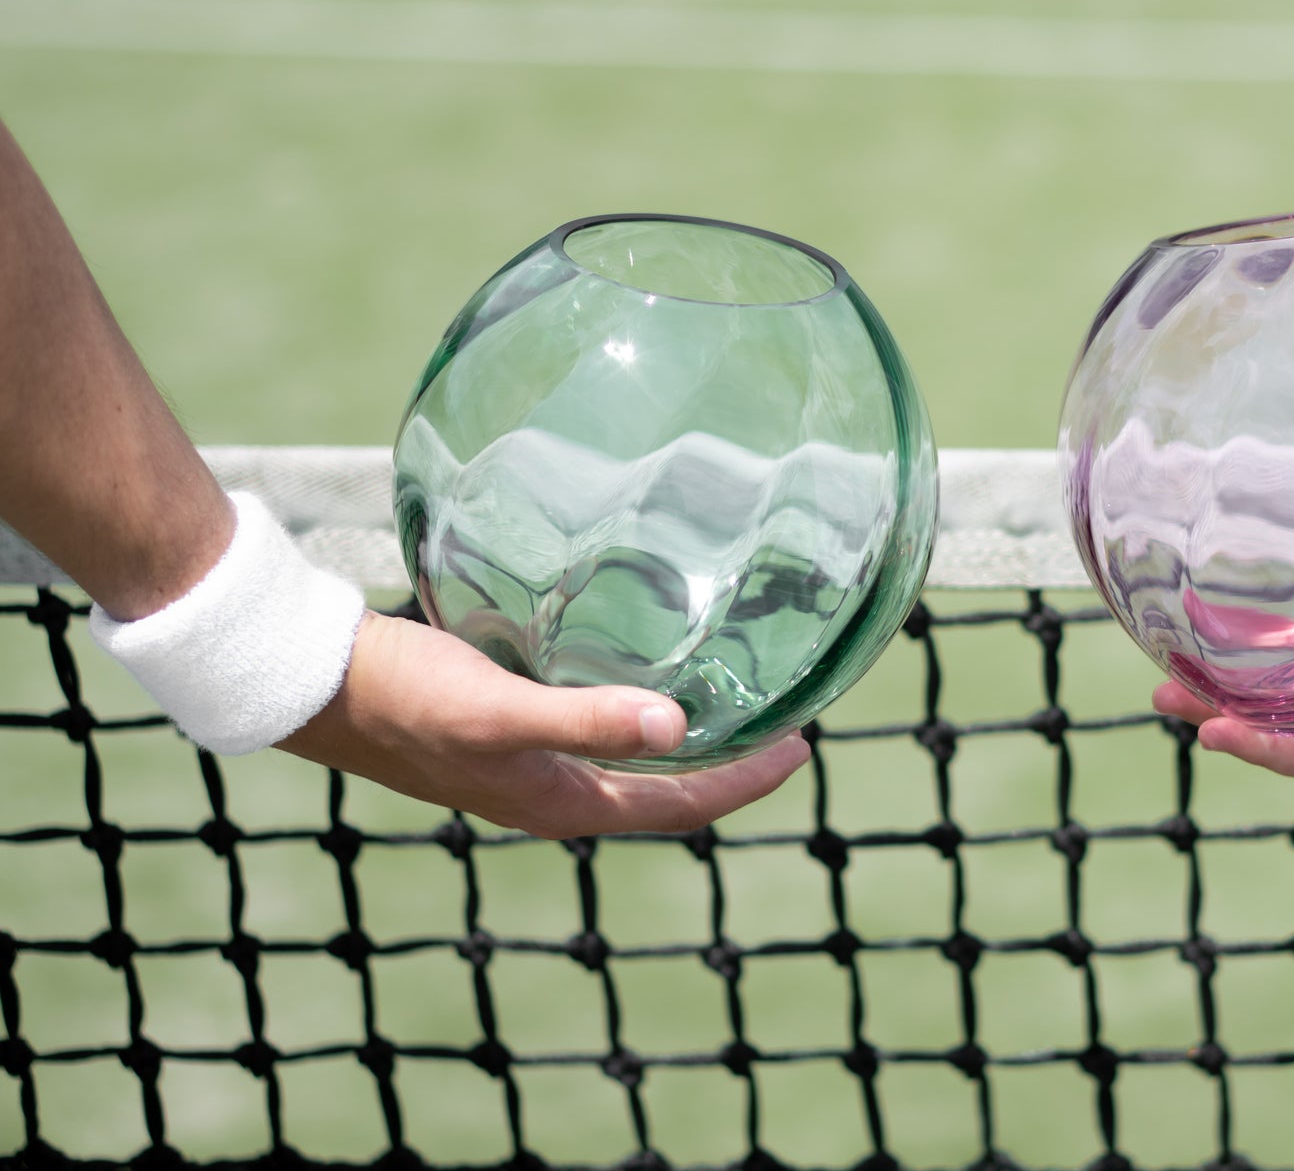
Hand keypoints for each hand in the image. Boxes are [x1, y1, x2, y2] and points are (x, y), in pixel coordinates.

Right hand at [276, 610, 809, 836]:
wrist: (312, 680)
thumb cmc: (403, 695)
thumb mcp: (499, 708)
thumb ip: (585, 718)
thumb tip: (679, 726)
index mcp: (558, 804)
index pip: (677, 807)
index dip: (744, 783)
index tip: (803, 749)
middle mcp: (547, 793)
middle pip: (660, 790)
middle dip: (725, 764)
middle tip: (784, 723)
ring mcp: (523, 762)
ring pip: (625, 759)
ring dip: (681, 738)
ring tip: (732, 698)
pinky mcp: (503, 724)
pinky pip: (590, 726)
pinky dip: (631, 709)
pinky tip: (640, 666)